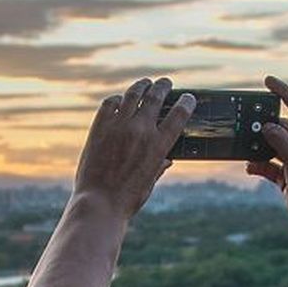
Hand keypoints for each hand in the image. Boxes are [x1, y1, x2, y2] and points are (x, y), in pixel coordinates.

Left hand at [75, 77, 194, 216]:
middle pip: (156, 97)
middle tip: (165, 83)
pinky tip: (119, 100)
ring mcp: (119, 126)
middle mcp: (141, 130)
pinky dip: (117, 99)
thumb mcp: (149, 182)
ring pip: (133, 94)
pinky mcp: (100, 127)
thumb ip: (159, 166)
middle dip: (163, 86)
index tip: (188, 98)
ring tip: (145, 83)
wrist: (99, 203)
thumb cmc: (127, 199)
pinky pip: (109, 104)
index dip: (186, 102)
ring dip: (142, 85)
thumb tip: (168, 159)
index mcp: (159, 145)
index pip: (179, 114)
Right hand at [250, 76, 287, 232]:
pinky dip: (258, 165)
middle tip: (245, 121)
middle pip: (280, 128)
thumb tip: (265, 126)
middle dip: (263, 126)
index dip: (282, 92)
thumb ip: (279, 139)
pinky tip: (249, 167)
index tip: (267, 80)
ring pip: (272, 147)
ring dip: (258, 147)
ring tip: (243, 145)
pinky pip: (269, 166)